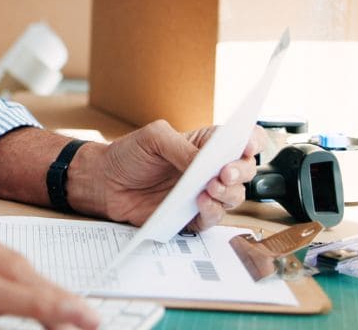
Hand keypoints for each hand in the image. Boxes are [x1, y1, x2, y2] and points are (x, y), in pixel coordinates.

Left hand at [88, 121, 262, 231]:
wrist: (104, 182)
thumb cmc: (129, 154)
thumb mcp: (153, 138)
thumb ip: (182, 147)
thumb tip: (205, 163)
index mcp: (205, 144)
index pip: (241, 140)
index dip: (252, 141)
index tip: (248, 146)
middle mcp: (210, 169)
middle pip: (244, 171)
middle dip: (240, 171)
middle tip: (223, 173)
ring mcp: (203, 193)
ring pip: (234, 197)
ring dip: (227, 193)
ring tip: (209, 188)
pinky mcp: (192, 216)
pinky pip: (212, 218)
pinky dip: (212, 211)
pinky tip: (200, 203)